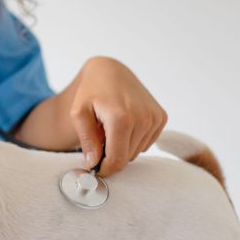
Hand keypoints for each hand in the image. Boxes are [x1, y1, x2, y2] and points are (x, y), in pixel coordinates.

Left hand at [70, 56, 167, 176]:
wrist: (110, 71)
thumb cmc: (91, 92)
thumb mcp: (78, 112)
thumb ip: (87, 139)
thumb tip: (94, 163)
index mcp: (121, 118)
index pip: (117, 159)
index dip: (105, 168)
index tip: (94, 168)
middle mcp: (142, 118)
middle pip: (127, 157)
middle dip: (111, 156)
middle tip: (98, 142)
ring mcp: (154, 118)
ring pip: (137, 152)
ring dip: (122, 147)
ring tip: (110, 129)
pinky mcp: (161, 117)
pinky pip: (146, 142)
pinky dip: (133, 140)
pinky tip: (124, 125)